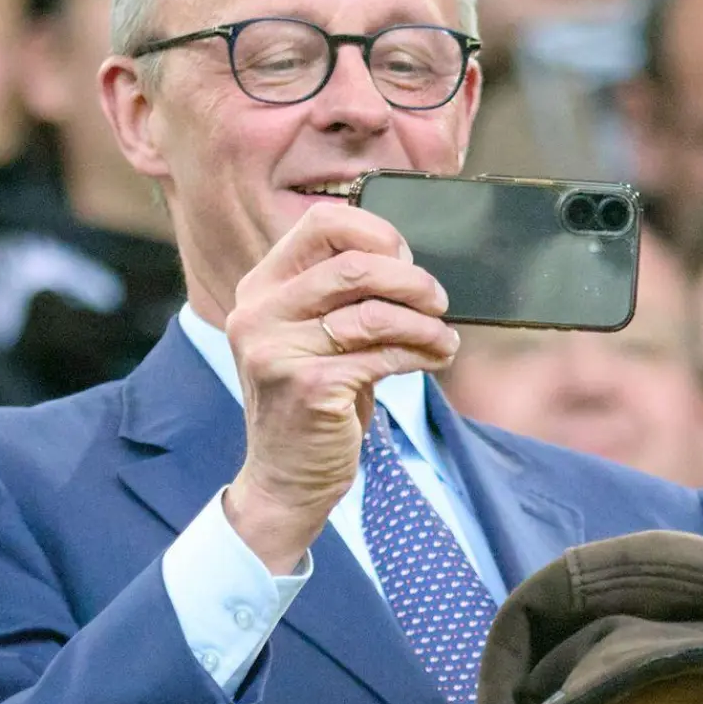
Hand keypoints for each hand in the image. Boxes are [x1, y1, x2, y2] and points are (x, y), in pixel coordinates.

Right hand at [223, 203, 458, 573]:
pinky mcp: (309, 386)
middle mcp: (258, 313)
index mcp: (259, 289)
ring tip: (444, 338)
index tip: (405, 259)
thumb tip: (405, 263)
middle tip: (437, 299)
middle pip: (353, 264)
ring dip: (424, 322)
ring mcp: (278, 350)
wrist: (284, 479)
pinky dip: (421, 353)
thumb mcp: (311, 337)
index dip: (375, 232)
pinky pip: (383, 354)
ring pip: (373, 311)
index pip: (321, 224)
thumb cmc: (311, 403)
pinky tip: (434, 359)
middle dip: (411, 279)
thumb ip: (341, 296)